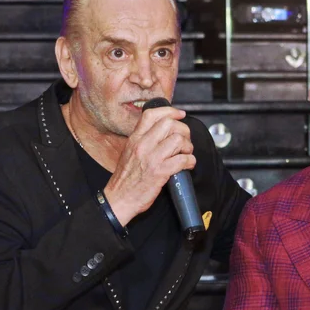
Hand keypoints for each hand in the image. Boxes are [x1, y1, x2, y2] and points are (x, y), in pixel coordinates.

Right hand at [105, 107, 194, 225]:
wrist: (119, 199)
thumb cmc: (125, 179)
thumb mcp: (129, 152)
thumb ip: (143, 140)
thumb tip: (162, 133)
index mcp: (134, 139)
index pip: (152, 114)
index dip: (170, 111)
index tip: (180, 114)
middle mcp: (142, 145)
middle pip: (169, 124)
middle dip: (183, 130)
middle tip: (184, 140)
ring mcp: (152, 158)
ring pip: (178, 140)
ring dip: (187, 146)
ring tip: (185, 153)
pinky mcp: (160, 172)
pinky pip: (182, 160)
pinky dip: (190, 161)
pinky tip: (187, 165)